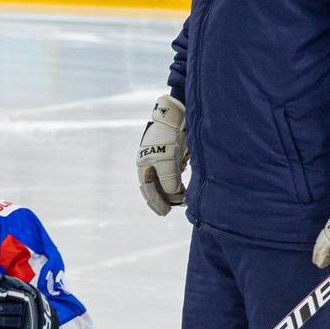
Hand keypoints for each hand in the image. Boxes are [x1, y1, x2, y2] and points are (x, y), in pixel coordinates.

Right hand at [137, 93, 187, 215]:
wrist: (177, 116)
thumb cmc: (168, 136)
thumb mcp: (167, 158)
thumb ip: (169, 178)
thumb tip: (173, 194)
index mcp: (144, 165)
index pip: (148, 189)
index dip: (156, 202)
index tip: (166, 212)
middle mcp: (152, 165)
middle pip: (157, 188)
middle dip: (167, 198)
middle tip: (178, 206)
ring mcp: (163, 161)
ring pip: (167, 183)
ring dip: (174, 192)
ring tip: (184, 199)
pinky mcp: (174, 157)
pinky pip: (175, 175)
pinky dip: (179, 184)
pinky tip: (185, 189)